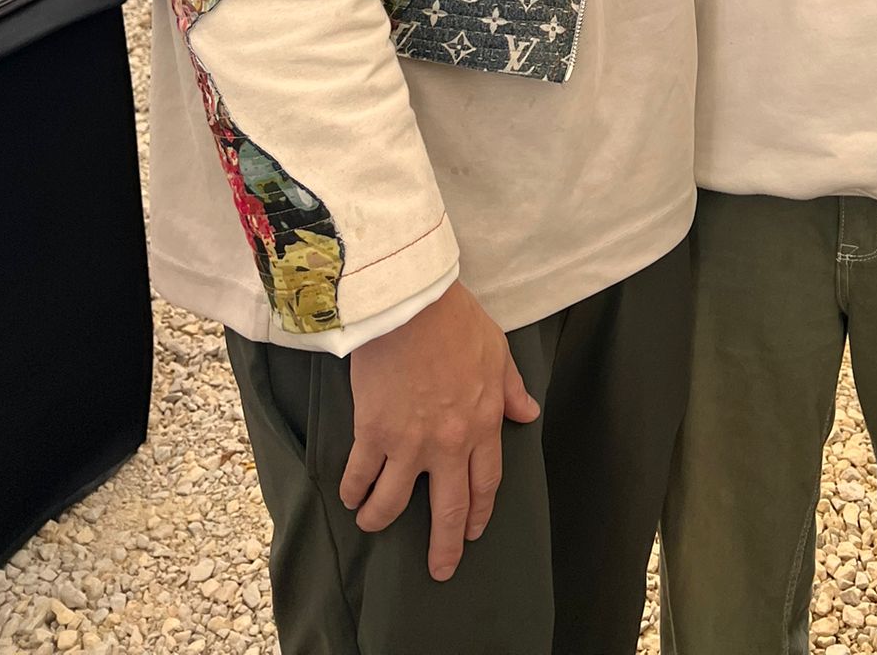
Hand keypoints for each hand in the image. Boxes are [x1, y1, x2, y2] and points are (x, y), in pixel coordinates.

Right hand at [341, 282, 539, 580]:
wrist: (411, 305)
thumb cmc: (455, 321)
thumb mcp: (497, 351)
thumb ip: (511, 389)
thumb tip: (527, 415)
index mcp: (482, 425)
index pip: (485, 483)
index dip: (479, 512)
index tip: (474, 532)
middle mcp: (447, 444)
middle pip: (448, 509)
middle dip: (445, 546)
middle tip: (441, 570)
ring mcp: (408, 443)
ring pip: (395, 502)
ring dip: (382, 518)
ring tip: (372, 524)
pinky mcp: (373, 432)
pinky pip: (361, 474)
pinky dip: (354, 490)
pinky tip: (350, 497)